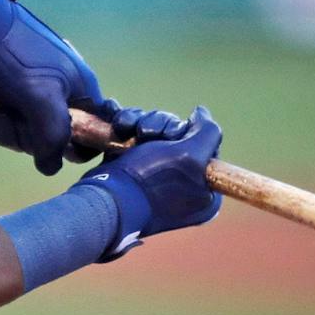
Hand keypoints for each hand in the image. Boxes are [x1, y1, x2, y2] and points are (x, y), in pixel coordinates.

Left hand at [0, 0, 118, 175]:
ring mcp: (39, 87)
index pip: (94, 131)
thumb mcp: (40, 100)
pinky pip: (13, 115)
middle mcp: (65, 89)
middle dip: (26, 136)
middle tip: (7, 120)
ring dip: (7, 129)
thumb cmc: (13, 58)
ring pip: (30, 128)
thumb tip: (50, 168)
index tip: (47, 144)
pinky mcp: (16, 85)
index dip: (72, 146)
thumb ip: (53, 138)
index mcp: (82, 89)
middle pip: (55, 135)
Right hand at [73, 105, 222, 258]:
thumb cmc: (151, 181)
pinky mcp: (130, 169)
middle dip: (161, 127)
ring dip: (141, 123)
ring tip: (127, 130)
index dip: (189, 134)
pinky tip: (119, 125)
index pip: (206, 148)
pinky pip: (134, 138)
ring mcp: (155, 178)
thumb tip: (202, 113)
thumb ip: (209, 133)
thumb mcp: (192, 157)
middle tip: (147, 133)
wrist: (106, 200)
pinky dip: (126, 128)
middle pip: (179, 137)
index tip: (175, 137)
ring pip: (155, 133)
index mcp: (204, 192)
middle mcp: (183, 187)